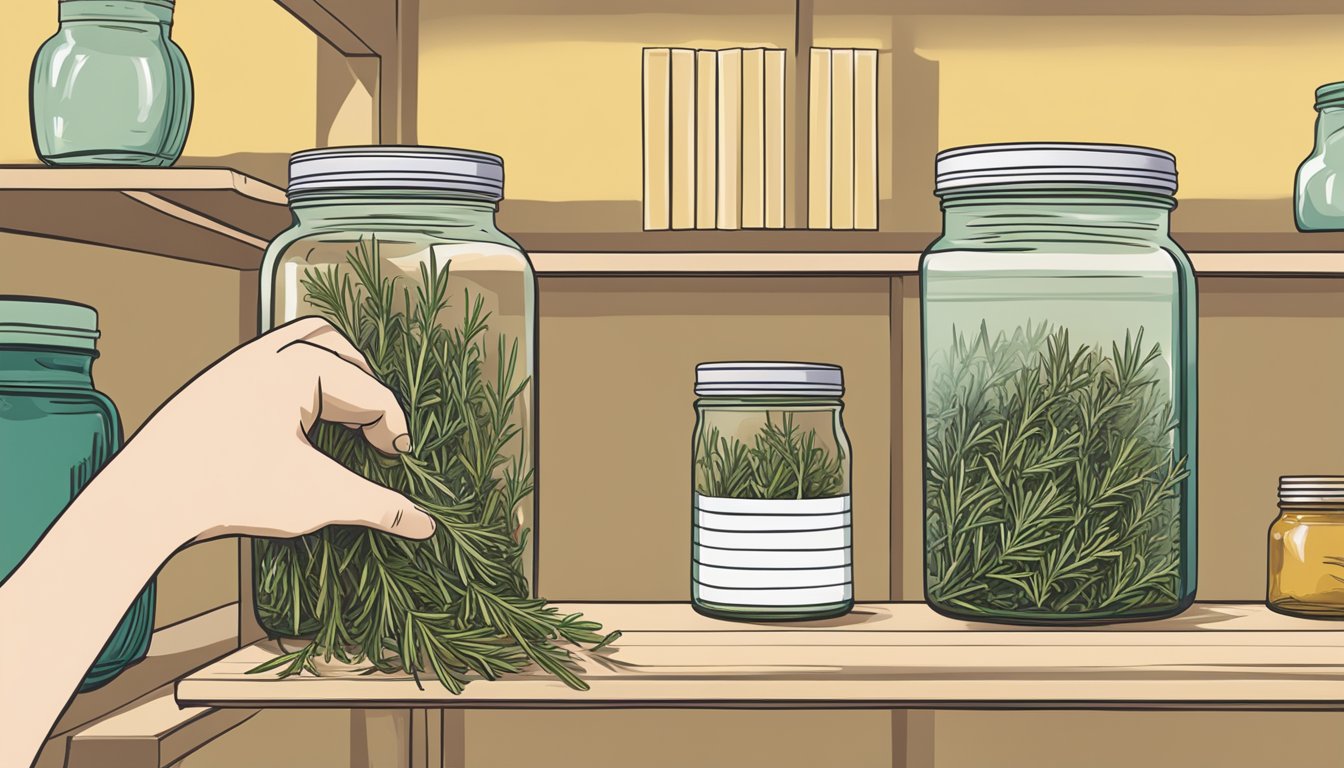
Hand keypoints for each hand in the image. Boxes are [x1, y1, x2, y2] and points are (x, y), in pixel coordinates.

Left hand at [116, 317, 434, 542]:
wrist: (145, 500)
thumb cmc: (232, 490)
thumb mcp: (318, 498)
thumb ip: (378, 506)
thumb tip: (425, 524)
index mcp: (302, 367)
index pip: (372, 392)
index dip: (394, 430)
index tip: (396, 463)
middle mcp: (270, 352)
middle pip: (340, 347)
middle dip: (365, 387)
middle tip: (374, 433)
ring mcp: (238, 363)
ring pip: (302, 345)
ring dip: (331, 377)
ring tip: (340, 421)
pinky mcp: (215, 383)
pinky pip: (271, 363)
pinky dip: (296, 384)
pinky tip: (294, 429)